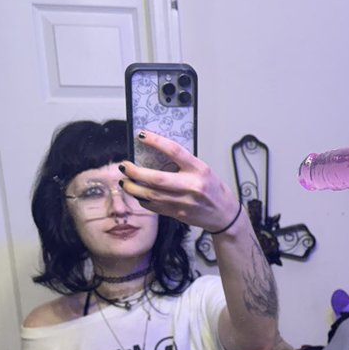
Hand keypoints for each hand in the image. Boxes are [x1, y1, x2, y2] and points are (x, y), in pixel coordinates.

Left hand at [120, 131, 242, 233]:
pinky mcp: (177, 213)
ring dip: (133, 188)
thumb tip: (156, 153)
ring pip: (151, 195)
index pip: (175, 151)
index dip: (156, 141)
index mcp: (199, 169)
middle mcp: (191, 185)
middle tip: (125, 166)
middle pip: (156, 178)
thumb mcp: (203, 169)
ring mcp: (183, 202)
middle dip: (135, 172)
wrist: (224, 214)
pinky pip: (154, 206)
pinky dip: (141, 199)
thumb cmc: (213, 189)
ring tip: (124, 181)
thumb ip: (183, 163)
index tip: (141, 135)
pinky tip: (136, 193)